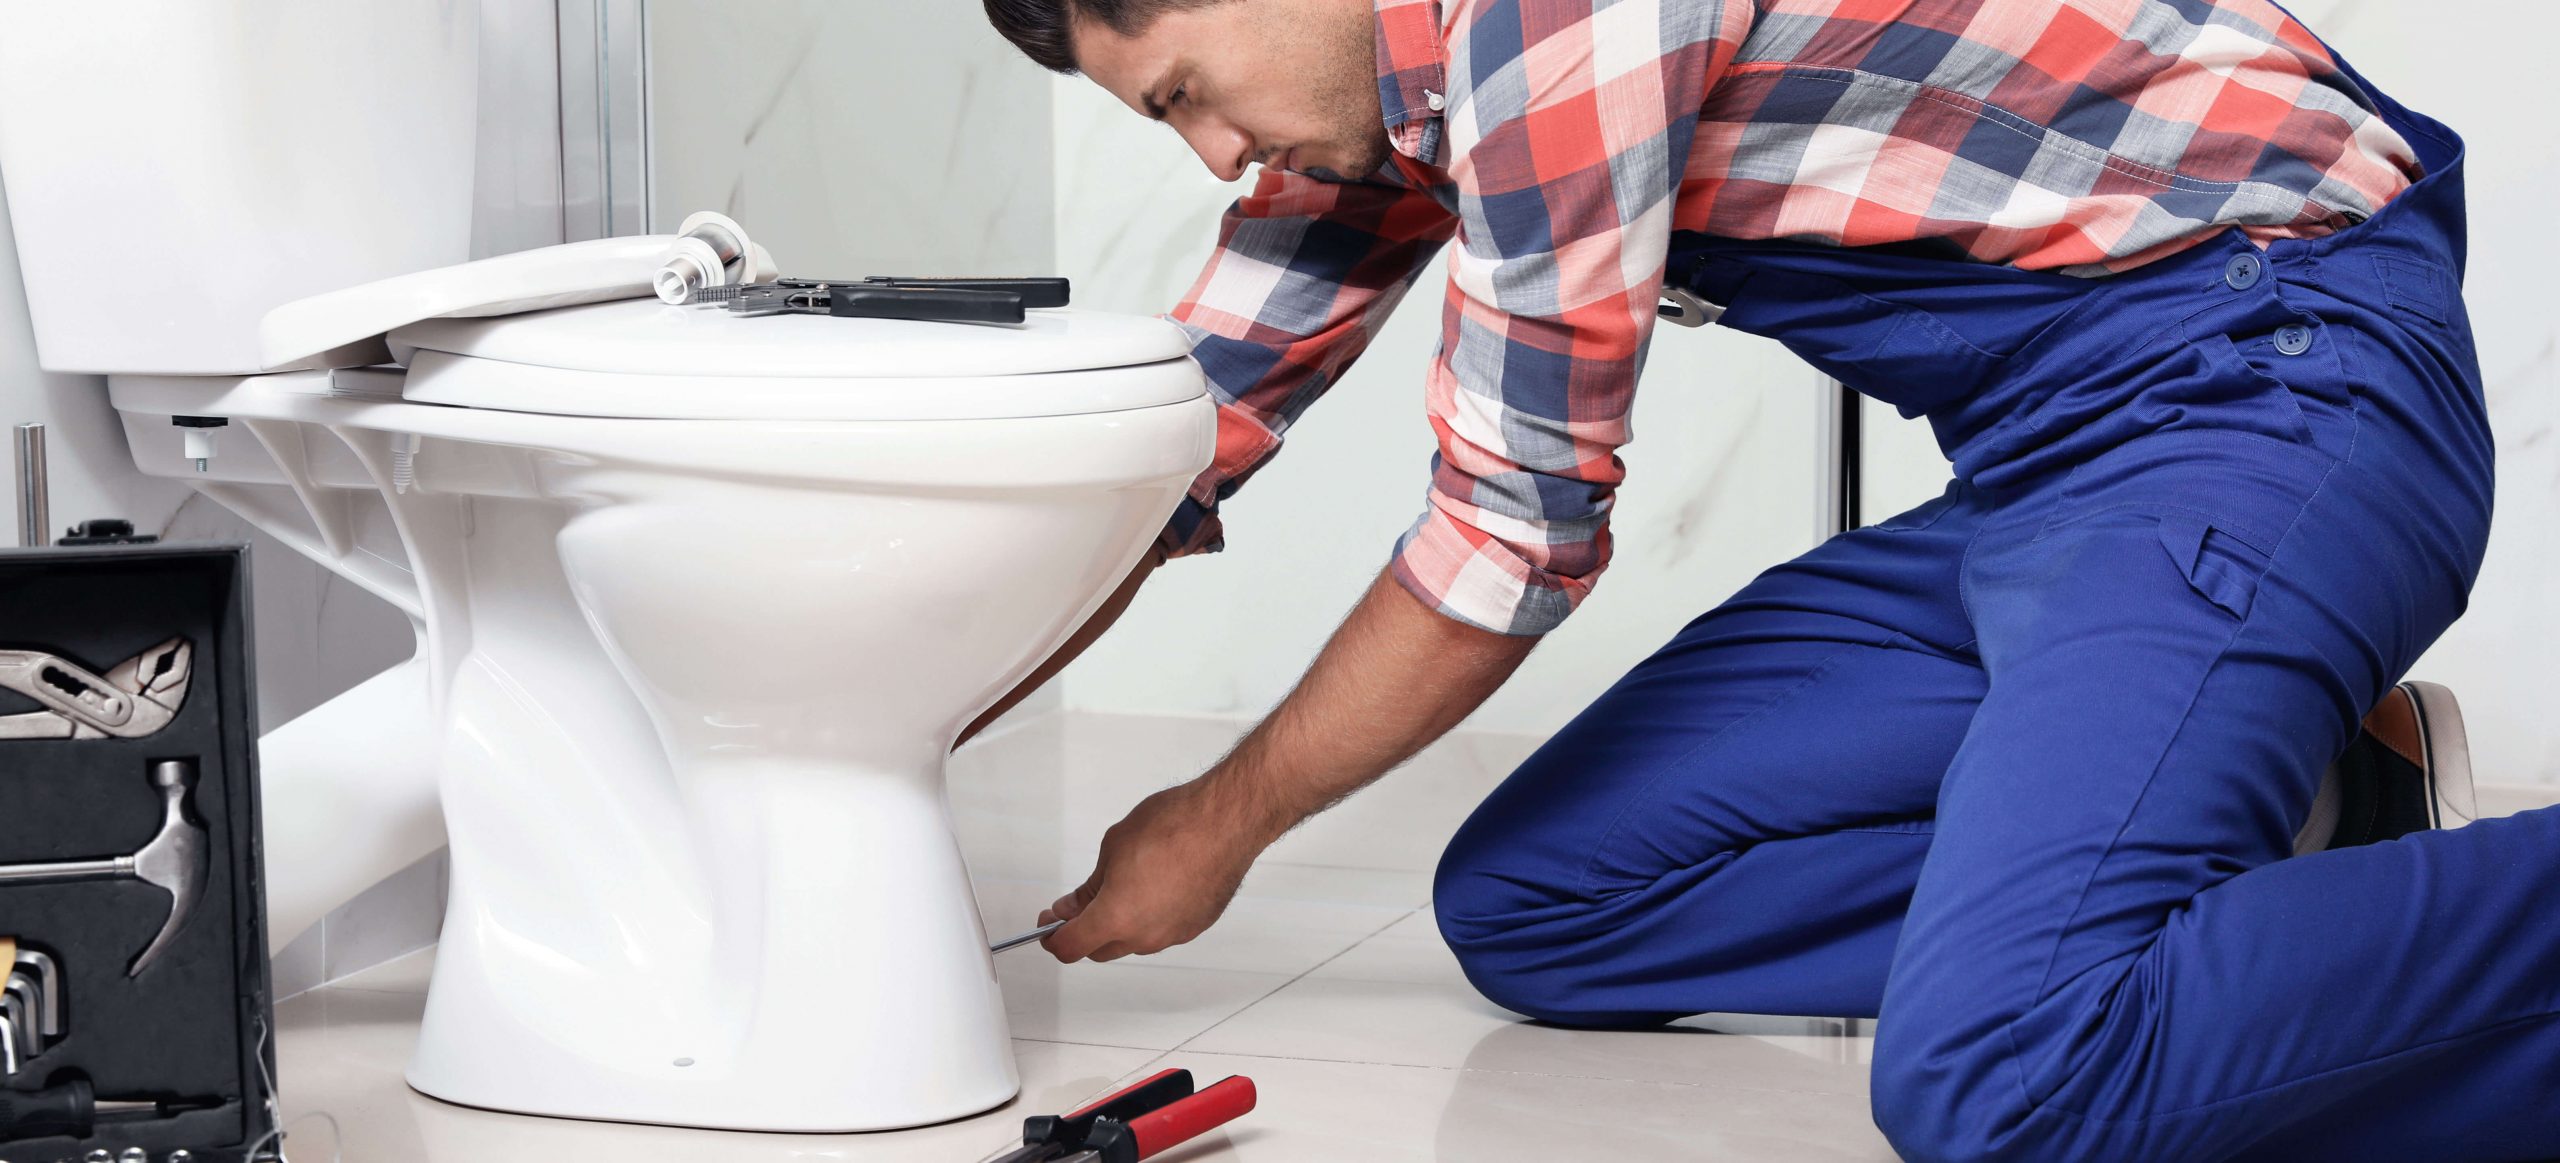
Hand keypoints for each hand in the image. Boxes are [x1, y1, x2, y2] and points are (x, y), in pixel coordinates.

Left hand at [1040, 780, 1269, 962]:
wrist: (1227, 821)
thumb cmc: (1173, 826)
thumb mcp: (1113, 849)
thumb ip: (1089, 887)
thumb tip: (1072, 906)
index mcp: (1115, 918)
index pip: (1070, 948)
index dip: (1052, 937)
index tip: (1049, 924)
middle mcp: (1144, 936)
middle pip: (1100, 950)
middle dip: (1085, 931)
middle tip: (1078, 903)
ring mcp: (1173, 935)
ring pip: (1133, 941)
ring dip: (1119, 924)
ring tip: (1123, 885)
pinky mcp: (1196, 926)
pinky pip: (1161, 931)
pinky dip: (1149, 917)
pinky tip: (1154, 887)